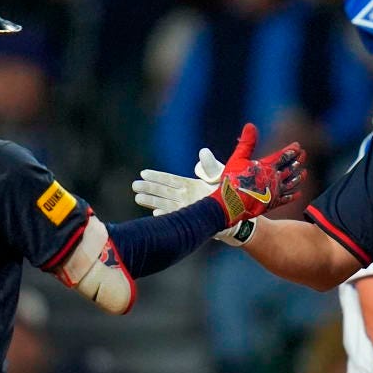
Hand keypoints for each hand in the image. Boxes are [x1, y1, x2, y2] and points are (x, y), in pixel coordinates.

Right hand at [132, 149, 259, 245]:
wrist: (238, 212)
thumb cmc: (229, 191)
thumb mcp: (220, 175)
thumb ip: (210, 165)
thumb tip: (202, 152)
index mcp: (190, 185)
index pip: (170, 180)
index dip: (157, 176)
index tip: (143, 172)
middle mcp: (186, 197)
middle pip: (163, 191)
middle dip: (149, 188)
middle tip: (134, 185)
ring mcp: (187, 209)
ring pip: (166, 204)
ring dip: (152, 201)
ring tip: (138, 198)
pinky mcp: (192, 220)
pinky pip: (176, 218)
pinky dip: (166, 216)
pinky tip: (155, 215)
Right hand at [207, 123, 305, 226]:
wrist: (231, 204)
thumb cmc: (233, 180)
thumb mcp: (238, 158)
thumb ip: (247, 142)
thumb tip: (250, 125)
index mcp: (267, 166)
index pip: (284, 156)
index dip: (292, 150)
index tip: (298, 146)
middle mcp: (275, 179)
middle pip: (291, 168)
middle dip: (298, 161)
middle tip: (303, 155)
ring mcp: (275, 192)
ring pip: (291, 183)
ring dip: (298, 177)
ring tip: (304, 173)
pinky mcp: (273, 204)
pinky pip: (287, 199)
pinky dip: (294, 195)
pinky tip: (298, 193)